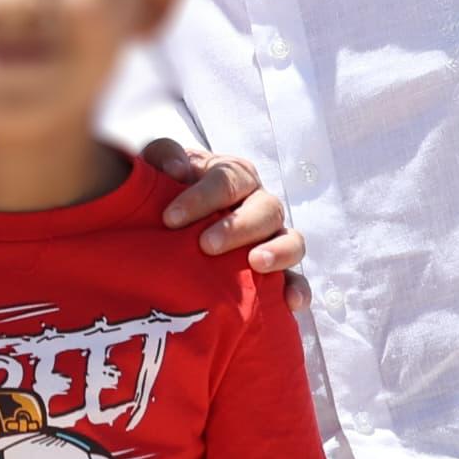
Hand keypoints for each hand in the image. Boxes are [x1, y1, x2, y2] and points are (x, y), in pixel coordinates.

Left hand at [146, 139, 301, 274]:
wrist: (175, 219)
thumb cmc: (169, 189)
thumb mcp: (161, 166)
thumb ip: (165, 155)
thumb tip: (177, 170)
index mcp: (235, 175)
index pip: (227, 180)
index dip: (201, 197)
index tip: (170, 218)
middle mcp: (259, 203)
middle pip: (264, 209)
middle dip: (237, 227)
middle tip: (206, 245)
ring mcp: (272, 237)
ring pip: (291, 240)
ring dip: (279, 252)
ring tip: (256, 263)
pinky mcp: (277, 269)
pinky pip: (296, 279)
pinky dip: (298, 289)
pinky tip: (290, 303)